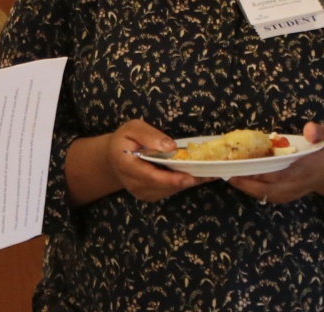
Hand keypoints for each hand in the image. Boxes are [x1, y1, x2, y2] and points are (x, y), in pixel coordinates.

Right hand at [68, 119, 212, 205]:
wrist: (113, 157)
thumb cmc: (125, 140)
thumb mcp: (133, 128)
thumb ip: (149, 135)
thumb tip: (170, 146)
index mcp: (126, 165)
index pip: (151, 176)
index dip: (172, 178)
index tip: (190, 176)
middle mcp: (133, 184)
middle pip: (164, 186)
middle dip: (187, 179)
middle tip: (210, 173)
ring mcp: (141, 192)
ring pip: (169, 190)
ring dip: (188, 182)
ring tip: (207, 173)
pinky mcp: (148, 195)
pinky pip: (168, 191)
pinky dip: (181, 183)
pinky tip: (194, 174)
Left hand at [227, 122, 323, 206]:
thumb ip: (321, 132)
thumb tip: (309, 130)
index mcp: (306, 170)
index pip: (281, 175)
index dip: (262, 173)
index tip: (245, 166)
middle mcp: (295, 185)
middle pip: (267, 188)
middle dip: (246, 181)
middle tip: (227, 170)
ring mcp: (289, 193)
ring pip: (263, 194)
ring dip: (244, 185)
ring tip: (227, 173)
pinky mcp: (283, 196)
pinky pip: (264, 195)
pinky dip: (249, 188)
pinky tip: (237, 177)